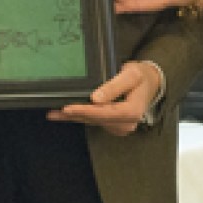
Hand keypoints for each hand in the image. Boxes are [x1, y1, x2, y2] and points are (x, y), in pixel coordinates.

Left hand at [46, 61, 161, 135]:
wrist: (148, 83)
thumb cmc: (140, 77)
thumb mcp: (131, 75)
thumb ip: (114, 86)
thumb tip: (96, 98)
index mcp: (132, 112)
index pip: (105, 113)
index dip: (86, 111)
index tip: (69, 108)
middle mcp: (126, 123)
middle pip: (97, 119)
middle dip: (76, 114)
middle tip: (56, 110)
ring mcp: (119, 126)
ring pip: (93, 121)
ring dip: (74, 118)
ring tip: (54, 113)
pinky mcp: (112, 125)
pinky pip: (94, 121)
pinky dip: (78, 117)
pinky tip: (61, 116)